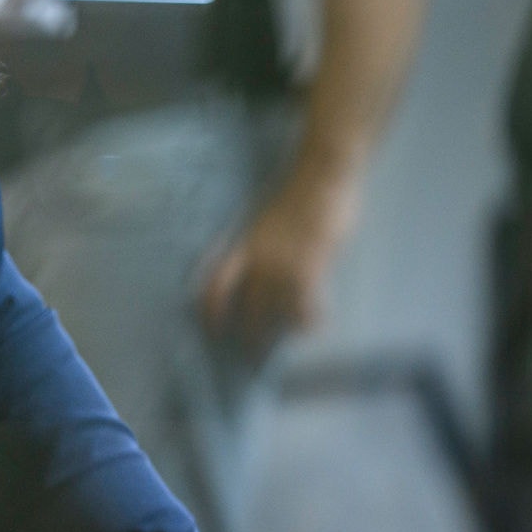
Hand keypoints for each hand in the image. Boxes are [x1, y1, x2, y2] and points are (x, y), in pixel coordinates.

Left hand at [199, 169, 357, 352]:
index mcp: (242, 245)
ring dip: (277, 334)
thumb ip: (254, 246)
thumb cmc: (294, 195)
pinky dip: (309, 323)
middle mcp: (258, 259)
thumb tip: (250, 271)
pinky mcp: (311, 269)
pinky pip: (305, 310)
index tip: (212, 330)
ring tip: (279, 346)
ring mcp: (284, 266)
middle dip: (248, 337)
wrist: (321, 176)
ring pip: (275, 316)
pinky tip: (310, 327)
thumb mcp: (261, 220)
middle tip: (251, 355)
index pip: (214, 286)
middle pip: (247, 310)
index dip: (210, 312)